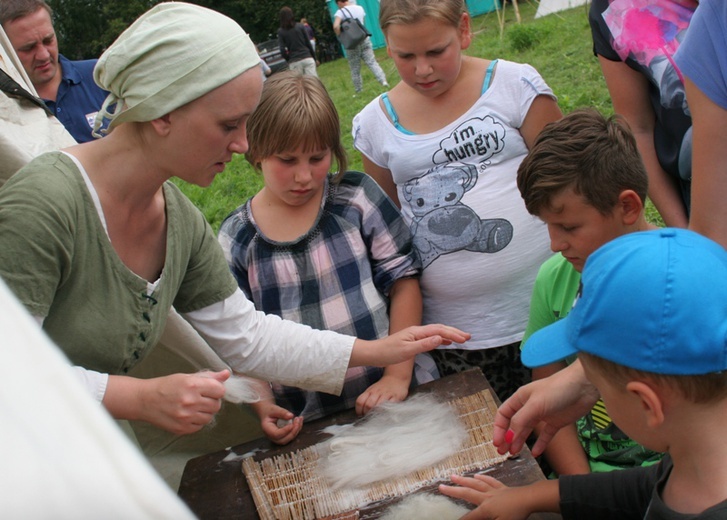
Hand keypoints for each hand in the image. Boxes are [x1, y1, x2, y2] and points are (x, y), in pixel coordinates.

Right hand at [105, 370, 228, 434]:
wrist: (145, 400)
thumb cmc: (166, 386)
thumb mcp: (187, 377)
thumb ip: (209, 376)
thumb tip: (227, 374)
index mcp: (192, 385)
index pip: (220, 390)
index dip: (217, 390)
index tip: (210, 389)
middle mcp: (190, 401)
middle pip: (217, 405)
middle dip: (212, 401)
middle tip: (200, 398)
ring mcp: (185, 417)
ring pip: (210, 417)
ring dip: (205, 412)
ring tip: (193, 406)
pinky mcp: (182, 428)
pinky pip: (200, 426)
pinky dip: (197, 421)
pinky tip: (187, 414)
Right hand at [253, 399, 303, 444]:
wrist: (268, 412)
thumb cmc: (269, 411)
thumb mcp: (274, 409)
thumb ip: (281, 412)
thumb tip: (291, 416)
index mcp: (267, 429)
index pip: (276, 434)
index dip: (285, 430)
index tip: (292, 424)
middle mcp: (271, 436)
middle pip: (283, 440)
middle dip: (293, 432)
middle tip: (297, 420)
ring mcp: (277, 438)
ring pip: (289, 439)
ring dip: (296, 430)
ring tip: (299, 419)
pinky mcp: (283, 436)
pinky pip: (291, 435)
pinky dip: (297, 429)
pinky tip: (299, 420)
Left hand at [350, 324, 469, 367]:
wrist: (374, 354)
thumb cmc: (388, 353)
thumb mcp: (407, 350)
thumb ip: (424, 344)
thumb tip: (440, 338)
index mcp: (416, 332)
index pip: (439, 330)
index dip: (453, 334)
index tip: (464, 339)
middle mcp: (417, 331)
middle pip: (440, 329)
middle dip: (454, 332)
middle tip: (468, 337)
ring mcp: (415, 336)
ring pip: (436, 333)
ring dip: (449, 335)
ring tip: (461, 339)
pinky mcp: (413, 341)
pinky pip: (431, 338)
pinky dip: (441, 339)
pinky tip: (445, 342)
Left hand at [355, 374, 408, 414]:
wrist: (396, 378)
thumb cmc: (382, 388)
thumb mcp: (372, 391)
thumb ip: (366, 400)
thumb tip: (360, 413)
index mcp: (369, 391)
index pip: (360, 401)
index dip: (359, 410)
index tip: (361, 415)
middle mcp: (376, 392)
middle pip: (368, 405)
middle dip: (367, 413)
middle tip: (369, 418)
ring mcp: (386, 394)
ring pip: (378, 405)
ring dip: (376, 413)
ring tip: (377, 417)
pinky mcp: (395, 397)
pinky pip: (390, 405)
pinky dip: (387, 411)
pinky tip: (386, 413)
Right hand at [439, 474, 534, 519]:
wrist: (530, 499)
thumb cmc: (516, 514)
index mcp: (486, 509)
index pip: (470, 517)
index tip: (450, 519)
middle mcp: (487, 497)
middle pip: (467, 494)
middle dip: (453, 491)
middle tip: (441, 486)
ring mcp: (494, 491)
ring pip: (476, 484)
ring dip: (464, 481)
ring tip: (454, 477)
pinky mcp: (503, 488)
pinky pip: (490, 482)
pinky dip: (483, 478)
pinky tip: (477, 476)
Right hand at [493, 360, 598, 456]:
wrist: (585, 386)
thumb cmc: (558, 388)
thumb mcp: (535, 405)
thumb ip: (521, 421)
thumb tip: (509, 437)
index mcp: (521, 398)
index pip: (504, 414)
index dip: (499, 428)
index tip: (497, 442)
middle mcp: (530, 406)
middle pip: (514, 424)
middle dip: (507, 438)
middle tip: (502, 452)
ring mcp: (543, 414)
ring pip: (528, 430)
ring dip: (520, 441)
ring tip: (514, 453)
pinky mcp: (557, 421)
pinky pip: (546, 435)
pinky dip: (540, 444)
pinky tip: (535, 453)